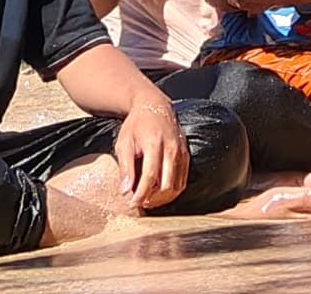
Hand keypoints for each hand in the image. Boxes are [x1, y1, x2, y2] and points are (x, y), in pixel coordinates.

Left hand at [107, 94, 189, 210]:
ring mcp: (181, 153)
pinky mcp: (186, 156)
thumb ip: (125, 168)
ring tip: (148, 200)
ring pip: (176, 186)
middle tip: (140, 203)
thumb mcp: (124, 143)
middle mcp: (171, 149)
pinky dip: (172, 191)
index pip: (150, 176)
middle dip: (153, 199)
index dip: (141, 193)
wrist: (154, 106)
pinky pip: (182, 181)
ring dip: (163, 198)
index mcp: (154, 144)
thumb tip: (124, 191)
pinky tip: (160, 193)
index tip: (132, 203)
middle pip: (166, 185)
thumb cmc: (136, 125)